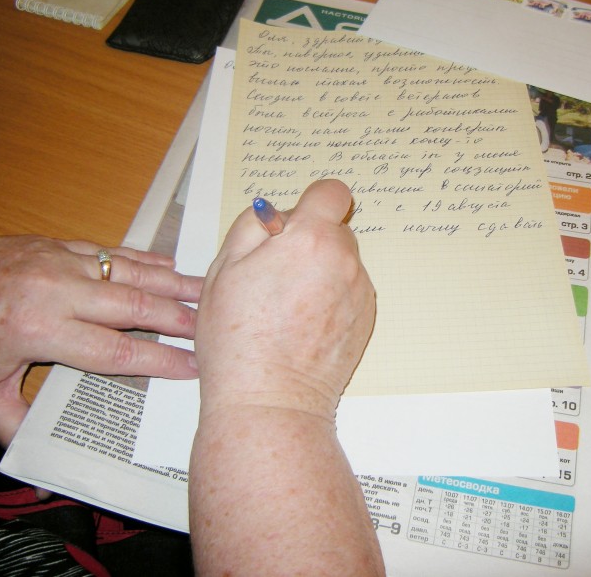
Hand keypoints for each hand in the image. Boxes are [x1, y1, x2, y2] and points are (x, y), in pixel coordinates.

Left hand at [0, 235, 201, 446]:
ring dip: (172, 282)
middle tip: (214, 329)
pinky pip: (111, 250)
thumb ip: (15, 422)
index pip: (114, 350)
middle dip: (179, 319)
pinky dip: (144, 259)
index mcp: (37, 329)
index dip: (158, 361)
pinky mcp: (54, 244)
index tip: (192, 368)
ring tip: (207, 290)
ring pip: (130, 272)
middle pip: (134, 306)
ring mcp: (57, 261)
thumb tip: (47, 454)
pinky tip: (168, 265)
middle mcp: (54, 289)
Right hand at [190, 181, 382, 575]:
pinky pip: (349, 291)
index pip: (331, 192)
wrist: (271, 399)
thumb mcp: (224, 268)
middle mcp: (345, 260)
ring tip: (285, 307)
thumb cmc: (239, 338)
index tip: (295, 221)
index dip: (311, 202)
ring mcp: (360, 291)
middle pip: (334, 229)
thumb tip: (274, 215)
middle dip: (308, 240)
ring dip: (320, 270)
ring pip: (341, 262)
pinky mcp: (366, 318)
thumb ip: (253, 227)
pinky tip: (302, 325)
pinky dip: (330, 298)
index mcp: (310, 239)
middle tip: (274, 273)